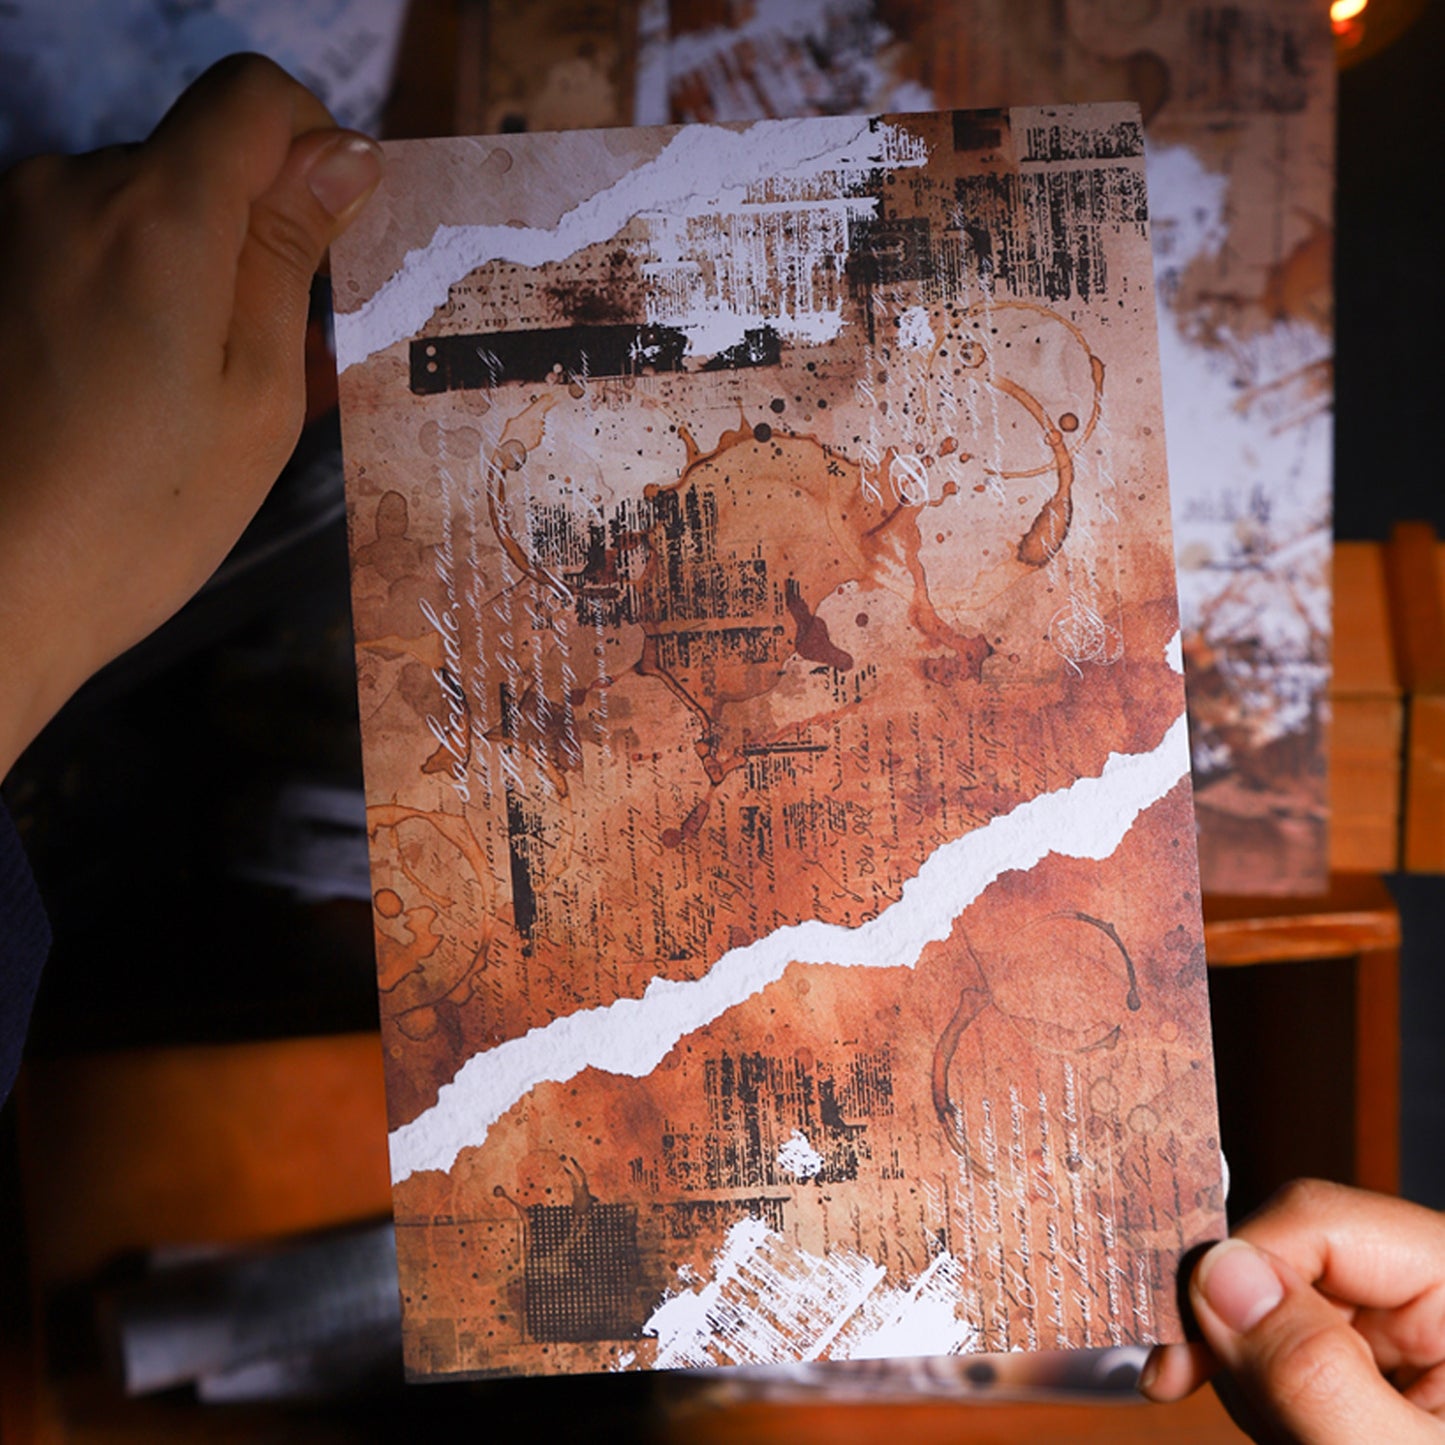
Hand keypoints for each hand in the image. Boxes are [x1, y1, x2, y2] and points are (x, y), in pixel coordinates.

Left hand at [0, 53, 382, 776]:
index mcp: (157, 215)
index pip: (253, 95)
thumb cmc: (147, 515)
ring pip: (142, 201)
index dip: (312, 143)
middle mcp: (68, 187)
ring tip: (193, 384)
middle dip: (251, 228)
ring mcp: (11, 220)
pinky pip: (88, 238)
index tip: (332, 229)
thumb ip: (292, 256)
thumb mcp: (259, 394)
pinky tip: (133, 381)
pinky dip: (131, 284)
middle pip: (196, 154)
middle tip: (273, 352)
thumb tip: (343, 155)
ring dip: (189, 264)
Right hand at [1141, 1179, 1444, 1441]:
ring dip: (1256, 1384)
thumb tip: (1217, 1271)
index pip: (1316, 1222)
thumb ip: (1316, 1374)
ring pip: (1276, 1315)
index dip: (1234, 1274)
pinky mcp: (1384, 1379)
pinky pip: (1293, 1362)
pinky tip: (1297, 1438)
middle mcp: (1435, 1294)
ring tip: (1296, 1442)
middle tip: (1234, 1415)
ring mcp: (1410, 1340)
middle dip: (1243, 1342)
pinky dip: (1275, 1406)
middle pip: (1288, 1264)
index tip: (1177, 1360)